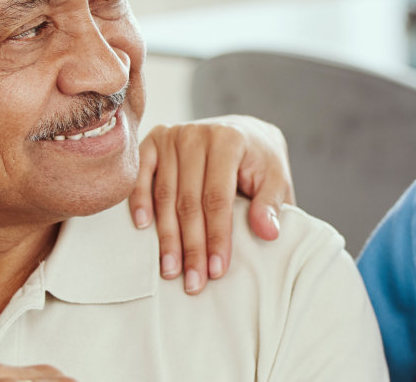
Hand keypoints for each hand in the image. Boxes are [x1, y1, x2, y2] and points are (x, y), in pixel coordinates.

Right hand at [132, 114, 294, 294]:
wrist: (244, 132)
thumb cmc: (260, 162)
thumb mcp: (275, 179)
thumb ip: (271, 204)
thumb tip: (268, 233)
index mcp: (229, 140)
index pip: (217, 197)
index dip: (216, 236)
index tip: (216, 270)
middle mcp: (196, 135)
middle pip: (188, 201)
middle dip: (191, 246)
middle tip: (192, 283)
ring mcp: (172, 136)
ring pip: (164, 195)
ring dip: (166, 236)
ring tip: (170, 270)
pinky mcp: (154, 141)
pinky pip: (141, 175)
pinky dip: (140, 201)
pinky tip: (143, 227)